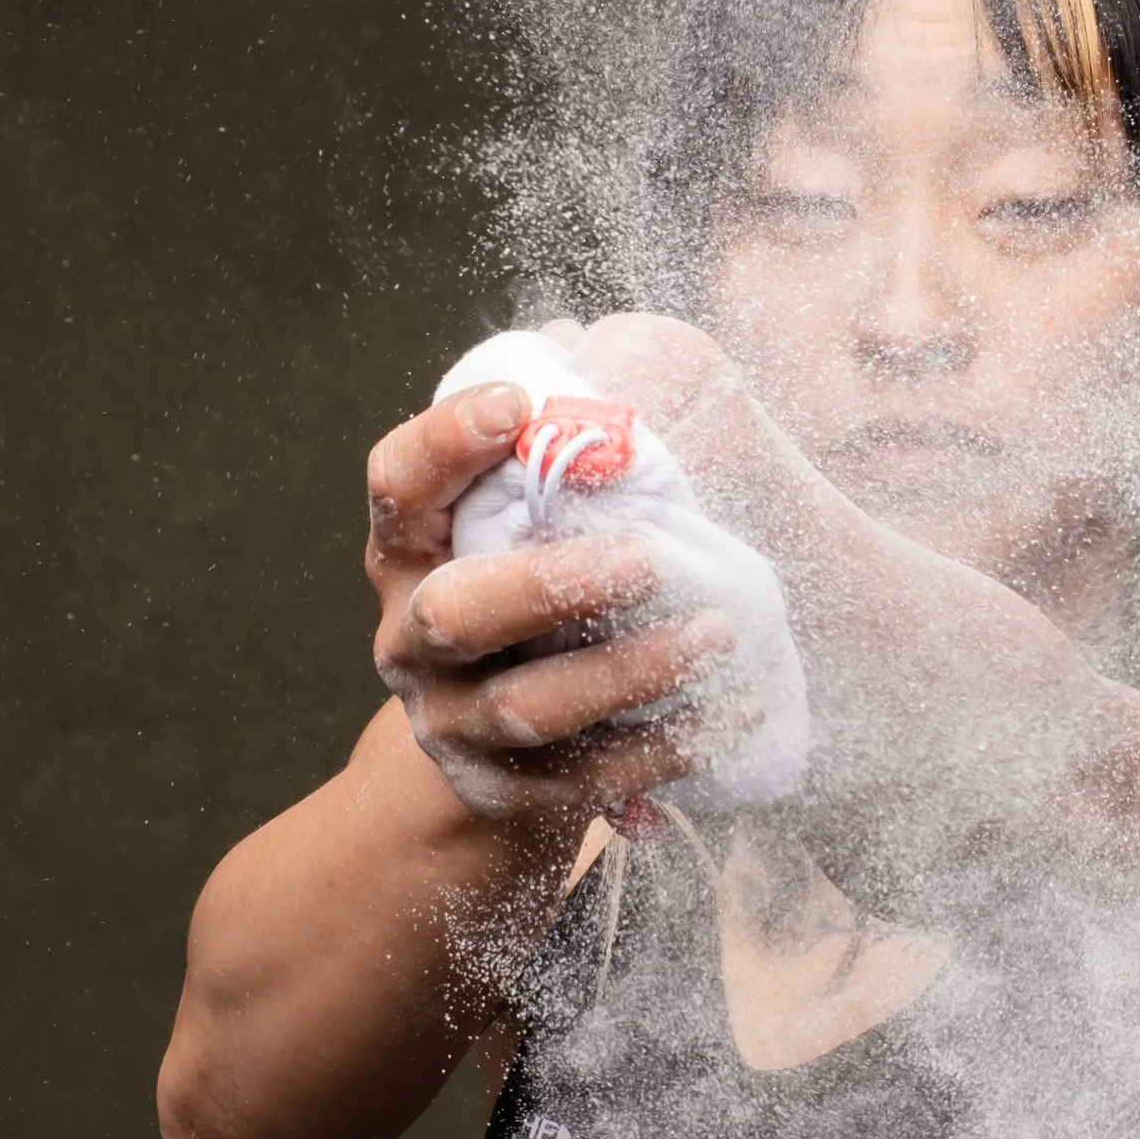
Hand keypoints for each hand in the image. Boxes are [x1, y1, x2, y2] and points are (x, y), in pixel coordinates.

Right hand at [363, 371, 743, 830]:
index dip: (448, 443)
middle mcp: (416, 642)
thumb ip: (544, 447)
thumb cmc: (527, 607)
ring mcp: (460, 726)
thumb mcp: (514, 527)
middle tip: (647, 558)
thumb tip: (577, 342)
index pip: (400, 487)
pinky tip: (739, 705)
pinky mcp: (519, 795)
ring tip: (718, 631)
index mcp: (409, 555)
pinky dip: (673, 741)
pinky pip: (598, 775)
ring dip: (628, 669)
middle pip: (457, 614)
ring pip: (531, 706)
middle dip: (549, 584)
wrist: (499, 767)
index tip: (523, 406)